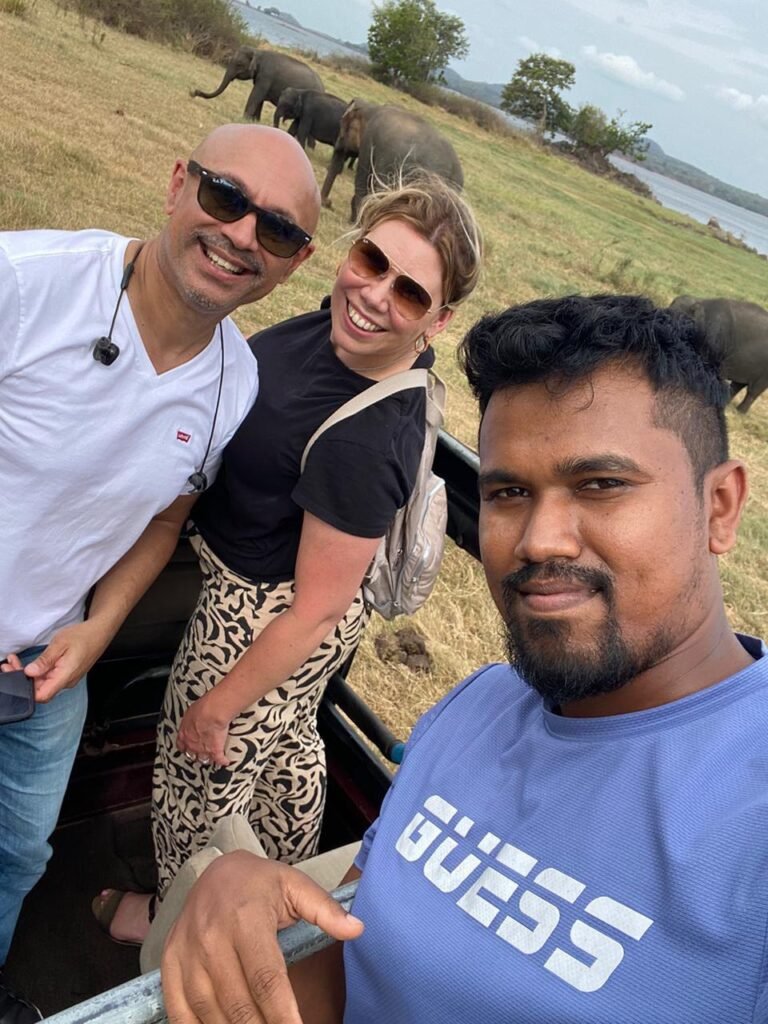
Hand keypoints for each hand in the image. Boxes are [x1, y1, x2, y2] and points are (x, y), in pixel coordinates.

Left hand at [12, 620, 111, 702]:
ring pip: (43, 684)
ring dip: (28, 674)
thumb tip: (30, 672)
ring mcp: (67, 679)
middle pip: (39, 690)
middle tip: (9, 664)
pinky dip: (37, 672)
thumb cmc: (83, 636)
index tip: (15, 674)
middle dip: (22, 679)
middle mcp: (66, 682)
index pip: (42, 696)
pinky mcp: (67, 675)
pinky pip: (49, 678)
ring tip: (15, 661)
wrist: (100, 632)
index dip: (26, 689)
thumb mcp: (60, 644)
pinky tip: (31, 663)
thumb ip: (45, 660)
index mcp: (65, 676)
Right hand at [161, 852, 363, 1023]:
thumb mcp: (295, 885)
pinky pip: (178, 1009)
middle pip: (237, 1002)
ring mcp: (187, 952)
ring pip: (208, 1010)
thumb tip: (357, 928)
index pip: (266, 977)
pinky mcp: (170, 962)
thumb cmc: (259, 883)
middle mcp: (212, 937)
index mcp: (247, 918)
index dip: (282, 1013)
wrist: (214, 870)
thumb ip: (325, 909)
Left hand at [177, 692, 232, 766]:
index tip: (187, 747)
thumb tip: (194, 715)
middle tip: (199, 752)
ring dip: (208, 758)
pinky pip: (219, 760)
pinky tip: (225, 761)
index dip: (184, 747)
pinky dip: (223, 761)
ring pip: (204, 759)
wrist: (212, 713)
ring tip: (211, 757)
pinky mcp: (215, 751)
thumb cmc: (202, 709)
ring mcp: (203, 749)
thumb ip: (191, 719)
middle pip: (191, 754)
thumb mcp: (191, 711)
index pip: (181, 745)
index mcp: (184, 734)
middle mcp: (192, 744)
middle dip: (195, 754)